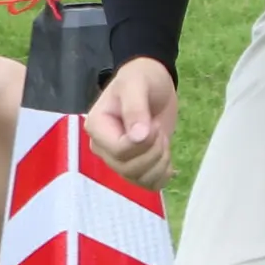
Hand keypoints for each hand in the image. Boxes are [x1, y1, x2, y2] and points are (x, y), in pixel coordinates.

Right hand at [86, 57, 179, 189]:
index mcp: (97, 127)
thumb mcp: (136, 85)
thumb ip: (135, 109)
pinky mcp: (135, 165)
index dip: (143, 143)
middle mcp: (103, 147)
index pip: (119, 151)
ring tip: (163, 140)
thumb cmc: (140, 79)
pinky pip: (147, 184)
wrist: (152, 84)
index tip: (153, 124)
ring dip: (160, 163)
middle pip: (128, 169)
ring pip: (138, 179)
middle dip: (153, 152)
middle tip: (159, 129)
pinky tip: (167, 158)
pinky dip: (162, 175)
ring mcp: (118, 159)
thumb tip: (138, 137)